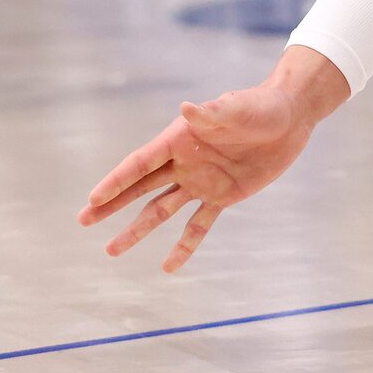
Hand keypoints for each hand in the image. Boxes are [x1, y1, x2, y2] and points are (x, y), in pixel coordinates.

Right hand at [79, 66, 334, 271]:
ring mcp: (201, 181)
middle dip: (111, 203)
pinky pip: (199, 226)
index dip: (117, 181)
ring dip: (137, 229)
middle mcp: (185, 161)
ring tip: (112, 249)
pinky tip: (169, 266)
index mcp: (181, 138)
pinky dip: (184, 246)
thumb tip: (187, 108)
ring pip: (160, 209)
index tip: (93, 198)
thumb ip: (212, 113)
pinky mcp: (222, 196)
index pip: (141, 163)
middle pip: (140, 187)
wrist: (289, 117)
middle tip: (83, 220)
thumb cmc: (260, 105)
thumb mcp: (237, 108)